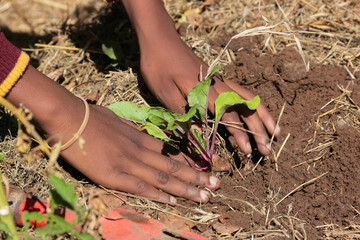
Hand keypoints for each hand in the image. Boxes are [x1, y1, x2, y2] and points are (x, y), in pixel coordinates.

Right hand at [7, 66, 219, 203]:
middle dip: (197, 177)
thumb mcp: (117, 119)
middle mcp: (140, 151)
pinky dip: (159, 195)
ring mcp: (128, 163)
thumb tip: (139, 133)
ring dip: (185, 188)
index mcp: (140, 137)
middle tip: (216, 185)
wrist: (69, 117)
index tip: (205, 169)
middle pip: (174, 166)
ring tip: (204, 197)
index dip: (190, 163)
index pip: (171, 152)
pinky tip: (173, 201)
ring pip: (163, 177)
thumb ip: (131, 130)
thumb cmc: (90, 116)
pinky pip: (141, 187)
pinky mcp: (114, 175)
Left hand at [122, 0, 279, 155]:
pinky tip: (257, 111)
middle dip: (258, 130)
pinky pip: (241, 92)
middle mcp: (219, 86)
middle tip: (268, 149)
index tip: (248, 150)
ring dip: (262, 116)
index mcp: (206, 92)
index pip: (229, 117)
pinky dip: (253, 103)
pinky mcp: (217, 79)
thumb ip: (184, 114)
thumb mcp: (165, 94)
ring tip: (275, 131)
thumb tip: (200, 137)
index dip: (240, 135)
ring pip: (248, 99)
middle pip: (245, 109)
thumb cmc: (159, 66)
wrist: (160, 38)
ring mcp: (220, 81)